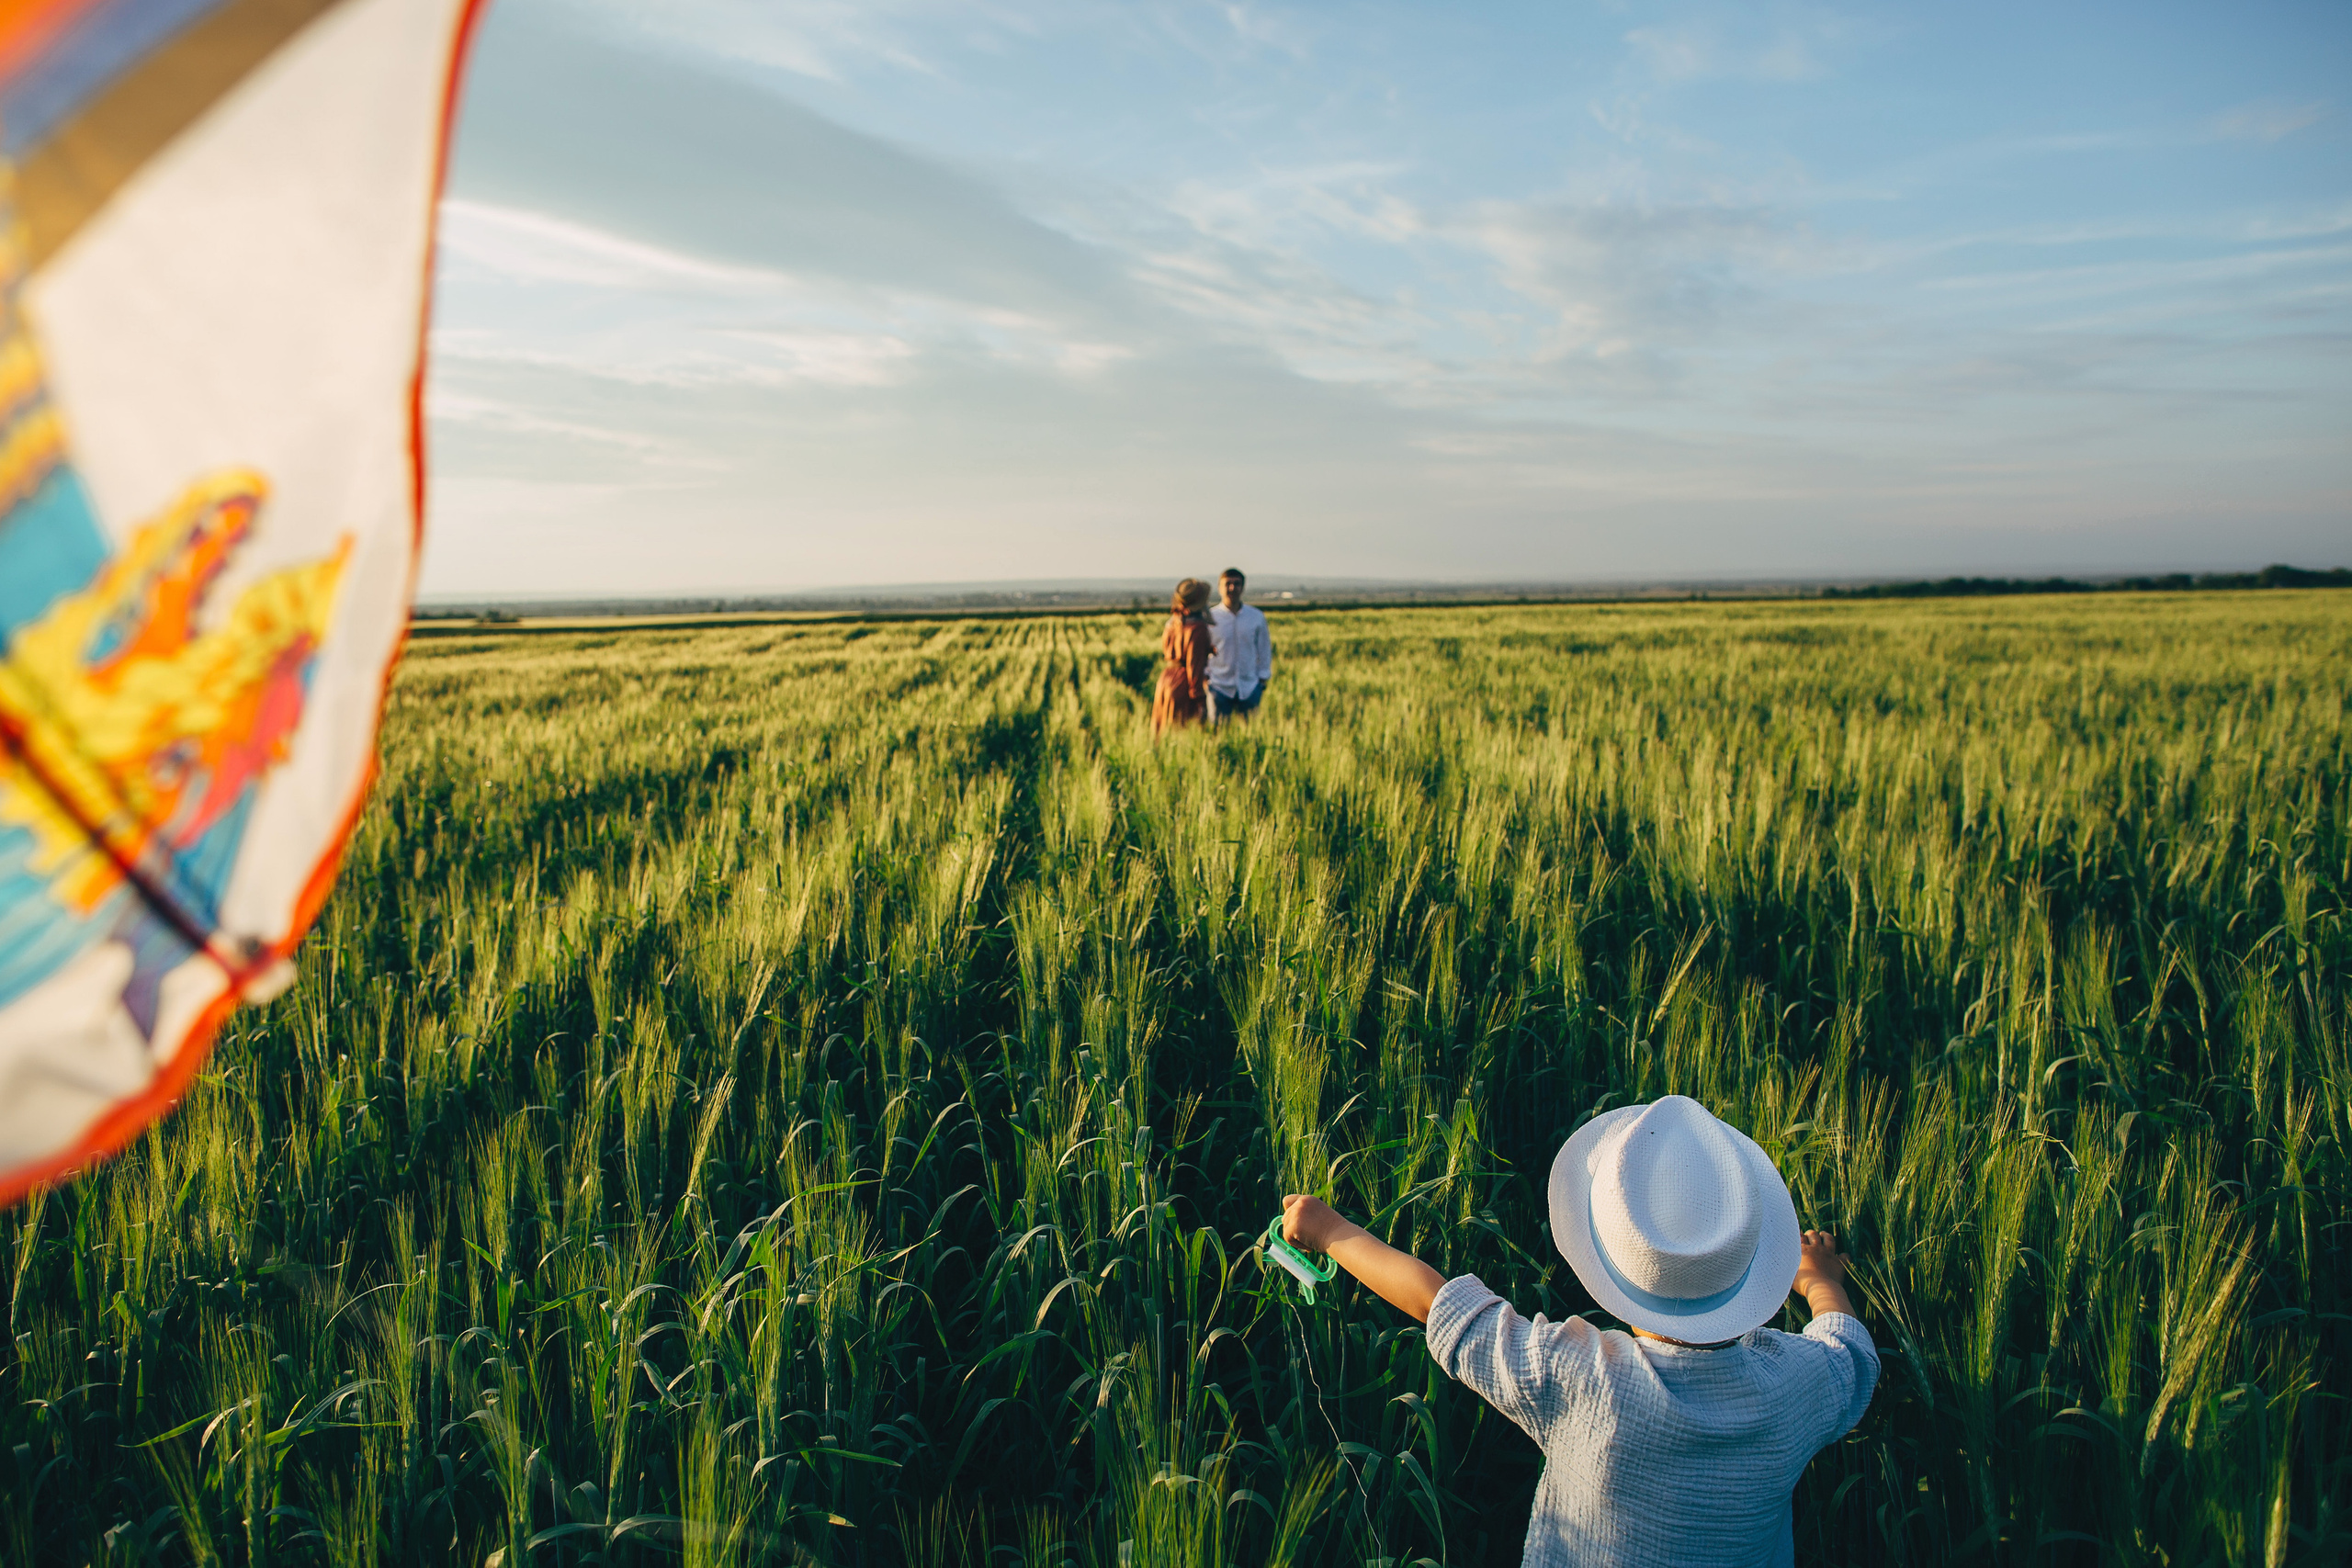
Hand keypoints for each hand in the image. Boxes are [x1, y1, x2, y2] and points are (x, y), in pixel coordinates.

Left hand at [1280, 1194, 1442, 1322]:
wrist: (1345, 1239)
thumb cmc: (1340, 1234)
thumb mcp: (1324, 1220)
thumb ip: (1310, 1219)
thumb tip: (1297, 1227)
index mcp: (1310, 1199)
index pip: (1288, 1200)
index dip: (1290, 1212)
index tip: (1297, 1224)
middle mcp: (1301, 1202)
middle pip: (1285, 1217)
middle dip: (1294, 1230)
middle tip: (1310, 1238)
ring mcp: (1296, 1212)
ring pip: (1286, 1230)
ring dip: (1297, 1240)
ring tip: (1315, 1241)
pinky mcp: (1293, 1224)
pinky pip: (1288, 1239)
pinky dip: (1298, 1246)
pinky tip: (1313, 1245)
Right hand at [1791, 1229, 1856, 1317]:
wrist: (1820, 1289)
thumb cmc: (1802, 1283)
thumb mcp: (1787, 1274)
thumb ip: (1783, 1267)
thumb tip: (1771, 1266)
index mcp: (1802, 1250)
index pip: (1799, 1236)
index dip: (1797, 1235)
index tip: (1796, 1236)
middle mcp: (1816, 1248)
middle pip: (1813, 1234)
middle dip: (1811, 1233)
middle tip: (1809, 1236)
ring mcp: (1829, 1254)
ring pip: (1829, 1239)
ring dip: (1826, 1236)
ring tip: (1824, 1236)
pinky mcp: (1839, 1263)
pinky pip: (1845, 1256)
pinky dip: (1844, 1256)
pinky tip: (1843, 1256)